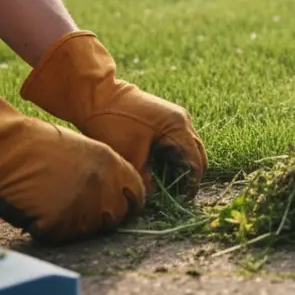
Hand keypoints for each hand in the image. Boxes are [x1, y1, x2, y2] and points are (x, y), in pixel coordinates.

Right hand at [0, 72, 143, 244]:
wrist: (2, 145)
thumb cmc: (35, 144)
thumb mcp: (82, 150)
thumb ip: (103, 174)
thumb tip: (115, 199)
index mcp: (113, 165)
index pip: (137, 198)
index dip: (126, 206)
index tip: (115, 210)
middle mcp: (105, 186)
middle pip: (114, 219)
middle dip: (98, 219)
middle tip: (72, 209)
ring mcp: (84, 205)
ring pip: (86, 231)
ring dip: (70, 224)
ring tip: (47, 203)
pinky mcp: (59, 222)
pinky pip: (58, 236)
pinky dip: (44, 229)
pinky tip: (32, 208)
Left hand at [20, 31, 206, 198]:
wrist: (97, 94)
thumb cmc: (112, 123)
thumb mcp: (129, 156)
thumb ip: (145, 179)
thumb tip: (153, 195)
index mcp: (178, 127)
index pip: (195, 161)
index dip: (191, 183)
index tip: (183, 200)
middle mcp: (183, 120)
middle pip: (197, 154)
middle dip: (190, 175)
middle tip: (178, 194)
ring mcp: (175, 117)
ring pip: (189, 147)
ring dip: (182, 165)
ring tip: (168, 183)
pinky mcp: (166, 117)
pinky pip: (178, 140)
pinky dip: (174, 155)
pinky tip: (161, 168)